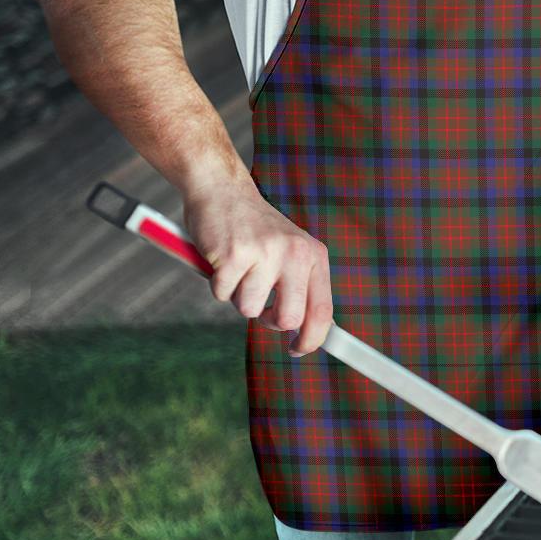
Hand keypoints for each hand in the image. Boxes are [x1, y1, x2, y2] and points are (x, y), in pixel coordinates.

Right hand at [182, 180, 332, 356]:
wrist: (223, 190)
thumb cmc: (255, 229)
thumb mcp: (290, 251)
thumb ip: (301, 286)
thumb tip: (310, 332)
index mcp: (314, 255)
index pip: (323, 311)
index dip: (312, 339)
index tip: (298, 349)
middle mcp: (295, 253)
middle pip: (289, 319)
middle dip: (269, 320)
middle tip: (260, 304)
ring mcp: (265, 253)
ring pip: (249, 310)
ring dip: (238, 296)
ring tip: (239, 268)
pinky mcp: (234, 255)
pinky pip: (222, 294)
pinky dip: (217, 283)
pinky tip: (222, 259)